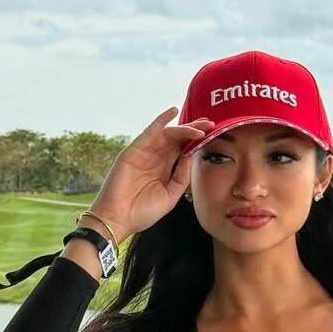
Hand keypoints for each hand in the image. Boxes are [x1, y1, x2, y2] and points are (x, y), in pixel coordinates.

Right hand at [87, 107, 215, 237]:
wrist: (119, 219)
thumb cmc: (142, 212)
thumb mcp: (170, 195)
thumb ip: (181, 177)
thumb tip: (191, 157)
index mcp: (166, 170)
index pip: (184, 150)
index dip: (197, 142)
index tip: (213, 136)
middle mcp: (156, 159)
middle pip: (178, 139)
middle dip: (195, 130)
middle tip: (211, 125)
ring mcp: (145, 153)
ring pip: (168, 134)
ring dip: (185, 128)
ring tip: (201, 125)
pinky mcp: (134, 151)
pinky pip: (150, 132)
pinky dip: (161, 120)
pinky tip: (173, 112)